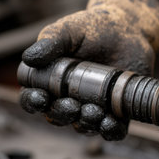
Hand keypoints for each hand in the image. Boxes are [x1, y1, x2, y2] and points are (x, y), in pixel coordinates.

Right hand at [20, 0, 158, 139]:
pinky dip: (110, 131)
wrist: (128, 29)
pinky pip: (112, 130)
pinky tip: (111, 123)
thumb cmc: (94, 27)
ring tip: (94, 112)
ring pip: (83, 126)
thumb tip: (29, 59)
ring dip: (86, 124)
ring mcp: (93, 106)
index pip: (33, 98)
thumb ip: (51, 41)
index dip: (33, 102)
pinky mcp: (117, 111)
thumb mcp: (70, 29)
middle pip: (58, 116)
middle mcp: (69, 98)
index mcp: (50, 81)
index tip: (41, 97)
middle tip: (72, 105)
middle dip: (62, 114)